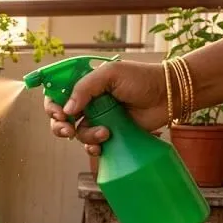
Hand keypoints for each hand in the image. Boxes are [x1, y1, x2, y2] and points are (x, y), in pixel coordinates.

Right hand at [45, 60, 168, 155]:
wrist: (169, 95)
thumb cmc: (141, 78)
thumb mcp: (110, 74)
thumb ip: (85, 88)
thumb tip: (67, 110)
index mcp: (85, 86)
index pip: (57, 96)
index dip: (52, 106)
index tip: (60, 114)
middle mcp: (88, 104)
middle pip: (61, 119)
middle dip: (60, 126)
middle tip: (68, 129)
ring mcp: (99, 120)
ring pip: (78, 134)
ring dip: (85, 136)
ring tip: (104, 133)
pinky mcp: (111, 135)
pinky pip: (92, 145)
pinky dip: (93, 148)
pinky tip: (101, 145)